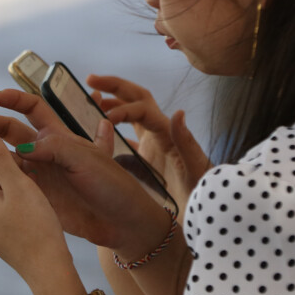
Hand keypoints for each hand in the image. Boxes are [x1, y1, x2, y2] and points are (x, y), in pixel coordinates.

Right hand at [0, 90, 175, 258]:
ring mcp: (39, 176)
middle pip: (11, 132)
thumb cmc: (111, 185)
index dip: (14, 100)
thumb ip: (54, 148)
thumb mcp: (86, 159)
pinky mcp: (36, 198)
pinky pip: (9, 186)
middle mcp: (46, 153)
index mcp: (60, 136)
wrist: (123, 223)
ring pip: (4, 159)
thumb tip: (22, 149)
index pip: (33, 108)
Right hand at [87, 74, 209, 214]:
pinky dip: (112, 131)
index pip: (142, 109)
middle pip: (135, 99)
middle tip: (91, 79)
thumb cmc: (201, 195)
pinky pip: (127, 138)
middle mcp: (159, 134)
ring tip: (91, 100)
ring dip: (112, 103)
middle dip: (114, 86)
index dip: (122, 108)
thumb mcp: (196, 169)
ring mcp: (152, 146)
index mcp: (167, 134)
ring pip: (130, 115)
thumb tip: (177, 113)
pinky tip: (96, 135)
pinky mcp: (146, 161)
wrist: (203, 216)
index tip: (105, 117)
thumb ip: (186, 142)